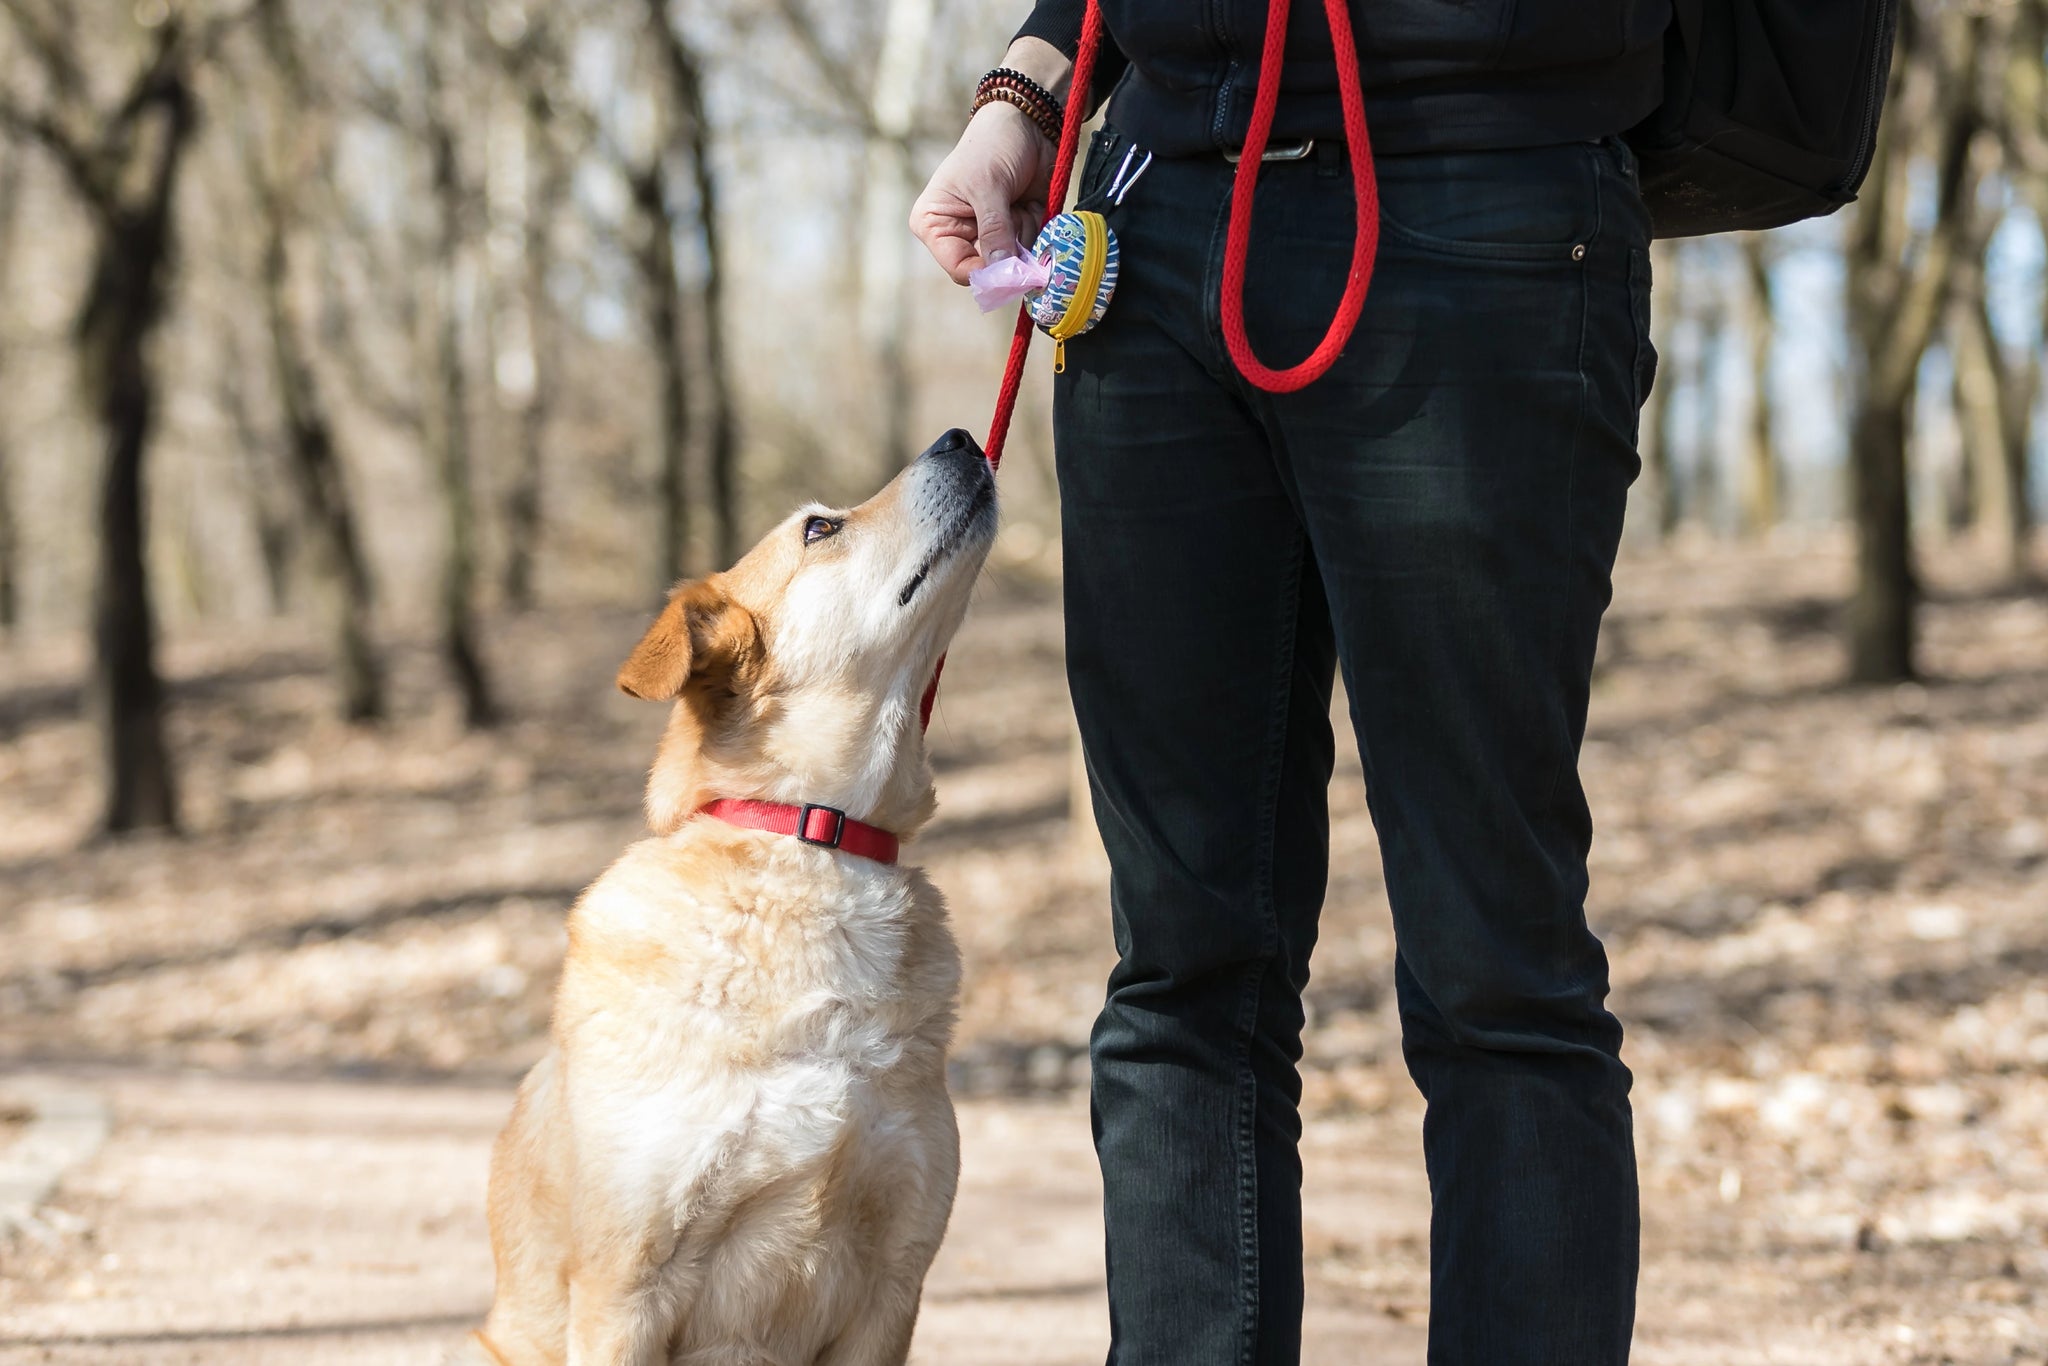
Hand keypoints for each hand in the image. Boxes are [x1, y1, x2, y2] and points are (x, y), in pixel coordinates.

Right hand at [909, 101, 1052, 284]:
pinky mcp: (1014, 231)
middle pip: (988, 270)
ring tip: (1019, 202)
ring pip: (1013, 262)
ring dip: (1025, 235)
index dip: (985, 274)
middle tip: (1017, 219)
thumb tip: (1002, 273)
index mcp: (935, 225)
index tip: (1012, 270)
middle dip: (1009, 251)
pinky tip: (1029, 205)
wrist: (1027, 121)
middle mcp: (958, 235)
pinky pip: (1031, 249)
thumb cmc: (993, 145)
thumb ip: (994, 230)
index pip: (958, 268)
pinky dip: (1036, 229)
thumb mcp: (988, 187)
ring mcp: (988, 234)